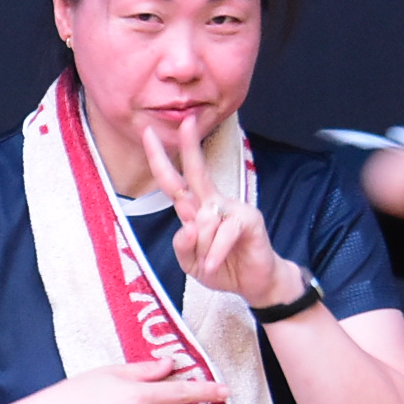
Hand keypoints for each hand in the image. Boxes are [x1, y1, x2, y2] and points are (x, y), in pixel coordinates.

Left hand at [144, 117, 297, 304]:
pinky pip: (221, 234)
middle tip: (185, 120)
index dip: (160, 159)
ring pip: (202, 222)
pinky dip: (213, 254)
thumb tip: (186, 227)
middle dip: (189, 146)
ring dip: (201, 249)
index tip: (148, 133)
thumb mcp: (191, 263)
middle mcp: (213, 203)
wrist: (255, 283)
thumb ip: (182, 246)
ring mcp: (233, 209)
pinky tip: (214, 265)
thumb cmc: (221, 267)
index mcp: (195, 209)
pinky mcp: (249, 220)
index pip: (174, 182)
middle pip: (197, 171)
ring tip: (211, 263)